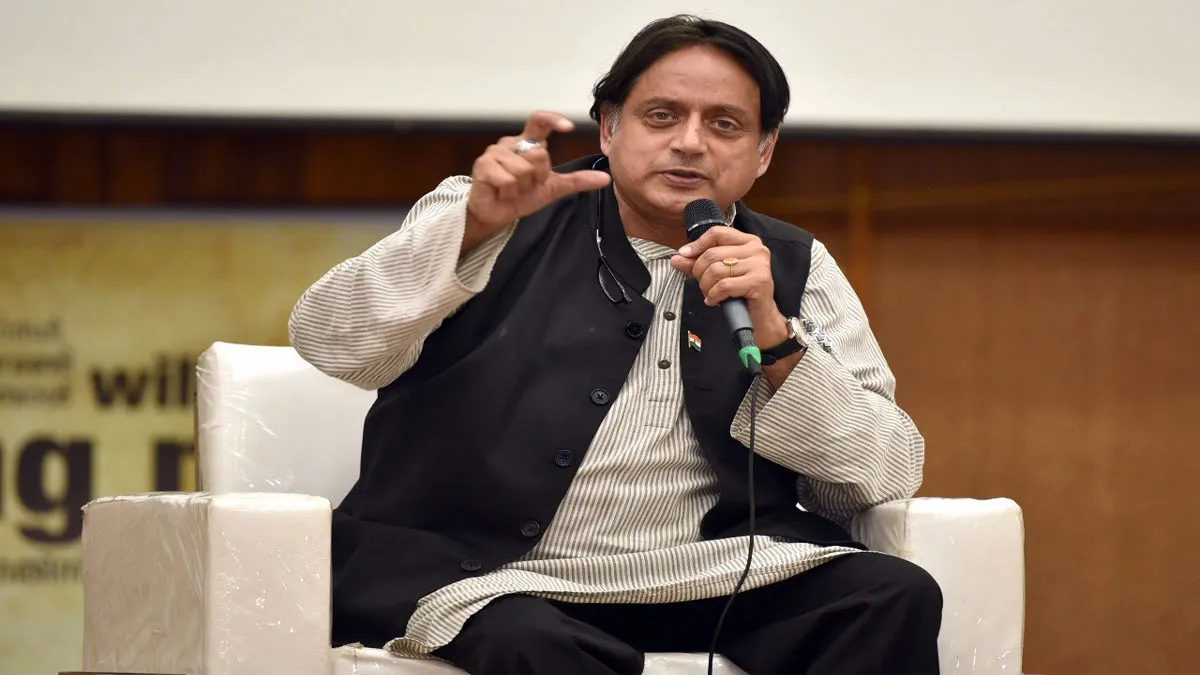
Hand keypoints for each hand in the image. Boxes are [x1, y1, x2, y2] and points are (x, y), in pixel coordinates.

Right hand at [463, 111, 610, 251]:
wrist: (496, 214)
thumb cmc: (521, 196)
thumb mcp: (554, 188)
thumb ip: (578, 180)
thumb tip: (606, 179)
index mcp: (527, 143)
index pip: (539, 120)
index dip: (553, 120)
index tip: (568, 127)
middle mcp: (510, 143)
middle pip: (539, 154)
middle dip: (537, 177)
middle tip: (526, 185)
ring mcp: (494, 153)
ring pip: (523, 170)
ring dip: (522, 187)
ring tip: (512, 189)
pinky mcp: (482, 166)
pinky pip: (507, 180)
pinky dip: (508, 193)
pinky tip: (501, 193)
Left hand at [670, 227, 789, 347]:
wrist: (760, 318)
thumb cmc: (740, 294)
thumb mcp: (716, 274)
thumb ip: (696, 264)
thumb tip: (677, 258)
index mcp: (748, 241)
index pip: (717, 233)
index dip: (697, 245)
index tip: (685, 256)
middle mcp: (756, 249)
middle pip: (712, 254)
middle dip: (700, 273)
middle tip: (704, 286)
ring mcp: (759, 265)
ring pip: (716, 270)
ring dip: (707, 287)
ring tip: (712, 295)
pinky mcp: (759, 281)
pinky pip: (724, 286)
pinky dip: (714, 296)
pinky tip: (716, 301)